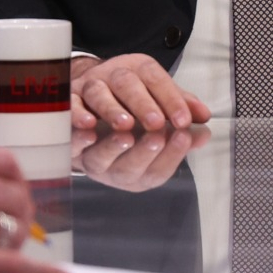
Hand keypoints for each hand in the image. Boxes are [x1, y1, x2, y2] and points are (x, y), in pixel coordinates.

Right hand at [71, 53, 212, 131]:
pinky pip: (69, 106)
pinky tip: (88, 127)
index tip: (184, 121)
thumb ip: (180, 108)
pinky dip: (77, 115)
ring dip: (112, 110)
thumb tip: (205, 117)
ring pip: (99, 93)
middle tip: (156, 124)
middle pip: (128, 83)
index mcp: (140, 69)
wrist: (88, 97)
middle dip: (143, 104)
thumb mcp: (157, 99)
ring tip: (126, 126)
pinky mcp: (68, 102)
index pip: (157, 79)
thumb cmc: (129, 102)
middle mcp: (113, 74)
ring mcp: (89, 87)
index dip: (171, 99)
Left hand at [72, 123, 210, 191]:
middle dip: (144, 152)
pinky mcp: (67, 138)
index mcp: (140, 170)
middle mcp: (114, 169)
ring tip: (126, 129)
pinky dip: (76, 136)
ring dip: (112, 146)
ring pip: (98, 158)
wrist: (91, 101)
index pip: (158, 171)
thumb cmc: (133, 110)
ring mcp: (89, 156)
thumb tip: (205, 122)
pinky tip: (87, 125)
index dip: (172, 154)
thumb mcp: (160, 114)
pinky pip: (69, 143)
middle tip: (158, 132)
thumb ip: (181, 119)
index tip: (184, 134)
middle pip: (128, 169)